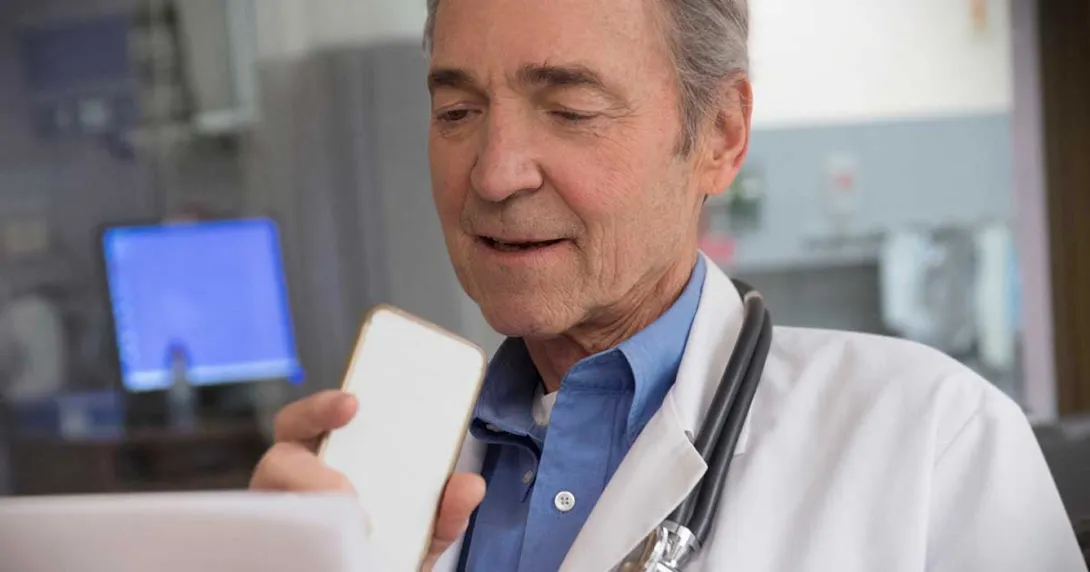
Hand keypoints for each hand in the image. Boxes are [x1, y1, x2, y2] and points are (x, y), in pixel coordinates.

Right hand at [250, 390, 486, 569]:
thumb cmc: (393, 548)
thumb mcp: (425, 529)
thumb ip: (447, 509)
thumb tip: (469, 485)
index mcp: (325, 459)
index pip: (307, 420)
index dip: (322, 406)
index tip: (352, 404)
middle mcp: (292, 486)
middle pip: (280, 461)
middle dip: (309, 471)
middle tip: (347, 493)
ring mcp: (280, 521)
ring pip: (273, 509)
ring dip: (308, 516)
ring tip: (353, 531)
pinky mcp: (278, 552)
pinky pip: (280, 548)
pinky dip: (304, 550)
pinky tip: (332, 555)